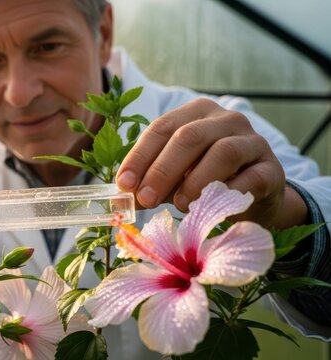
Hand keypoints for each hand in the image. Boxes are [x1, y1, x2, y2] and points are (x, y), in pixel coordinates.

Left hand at [116, 98, 306, 228]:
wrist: (255, 199)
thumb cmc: (205, 182)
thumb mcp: (174, 177)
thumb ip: (151, 180)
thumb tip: (124, 194)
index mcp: (195, 113)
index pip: (161, 128)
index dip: (140, 156)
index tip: (124, 184)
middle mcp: (225, 119)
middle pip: (188, 137)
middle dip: (162, 170)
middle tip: (146, 199)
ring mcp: (253, 141)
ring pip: (222, 152)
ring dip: (195, 182)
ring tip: (181, 205)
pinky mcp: (272, 169)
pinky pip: (250, 178)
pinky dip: (228, 194)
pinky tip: (212, 208)